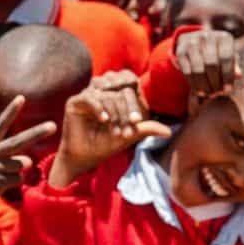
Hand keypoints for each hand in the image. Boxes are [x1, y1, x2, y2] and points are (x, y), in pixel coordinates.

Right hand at [0, 95, 56, 200]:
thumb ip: (1, 152)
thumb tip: (29, 160)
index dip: (11, 111)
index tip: (21, 98)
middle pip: (19, 141)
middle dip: (37, 133)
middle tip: (53, 126)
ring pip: (23, 163)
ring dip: (18, 168)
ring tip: (1, 173)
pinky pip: (19, 179)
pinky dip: (13, 181)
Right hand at [51, 71, 172, 187]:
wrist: (85, 157)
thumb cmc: (106, 144)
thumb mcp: (129, 135)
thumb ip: (146, 129)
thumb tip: (169, 133)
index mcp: (116, 95)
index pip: (130, 87)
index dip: (134, 103)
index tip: (135, 122)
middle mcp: (102, 91)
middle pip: (119, 89)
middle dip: (125, 110)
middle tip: (125, 129)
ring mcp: (88, 95)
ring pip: (106, 93)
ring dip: (113, 111)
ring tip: (113, 128)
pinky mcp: (75, 102)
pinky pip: (90, 97)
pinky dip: (99, 108)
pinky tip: (104, 120)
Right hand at [174, 29, 237, 101]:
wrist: (194, 39)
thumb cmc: (216, 51)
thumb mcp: (227, 55)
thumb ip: (233, 65)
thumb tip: (238, 76)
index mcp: (224, 37)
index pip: (226, 58)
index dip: (227, 76)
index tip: (227, 90)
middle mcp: (208, 37)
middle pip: (211, 64)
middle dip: (214, 82)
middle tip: (217, 93)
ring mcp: (192, 43)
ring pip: (198, 69)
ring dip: (203, 85)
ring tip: (208, 94)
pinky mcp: (181, 52)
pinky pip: (187, 71)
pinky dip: (193, 84)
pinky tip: (199, 91)